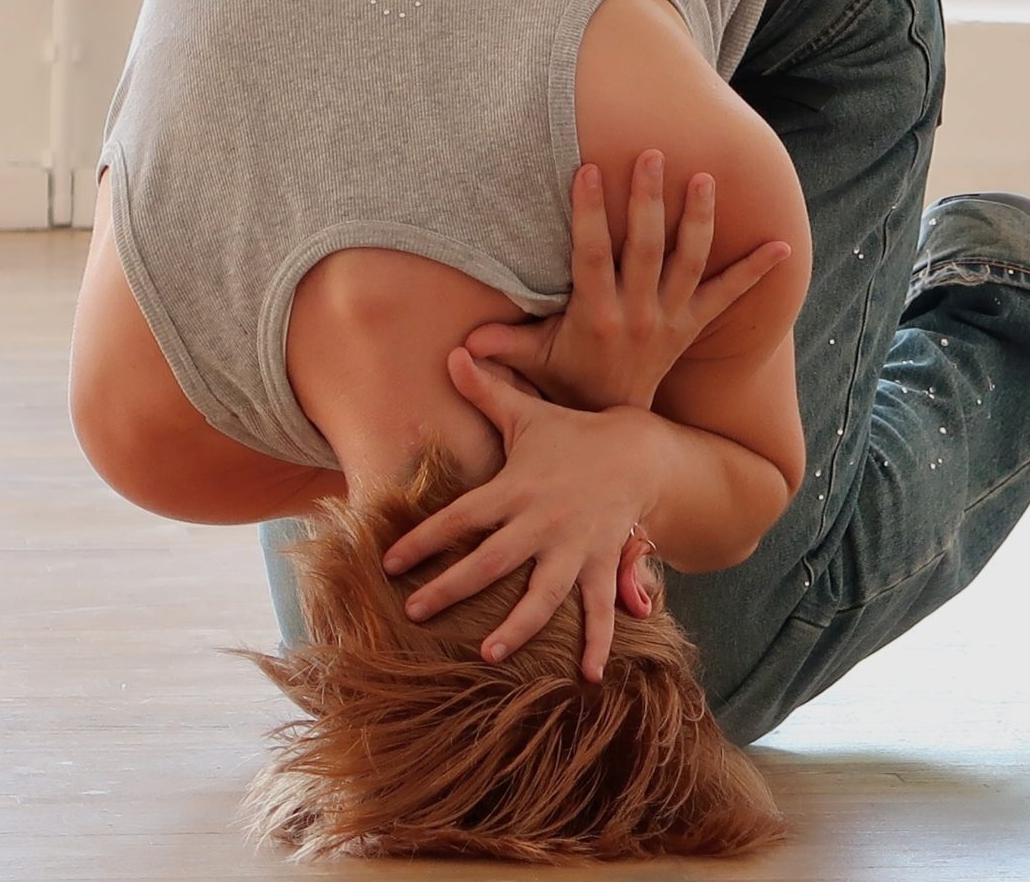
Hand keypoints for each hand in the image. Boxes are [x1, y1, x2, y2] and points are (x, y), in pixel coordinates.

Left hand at [384, 348, 661, 679]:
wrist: (640, 451)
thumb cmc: (573, 436)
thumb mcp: (529, 414)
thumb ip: (487, 392)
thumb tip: (452, 352)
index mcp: (517, 488)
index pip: (462, 516)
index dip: (424, 538)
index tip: (389, 564)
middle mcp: (544, 521)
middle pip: (493, 560)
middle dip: (454, 587)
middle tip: (416, 613)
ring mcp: (575, 547)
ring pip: (545, 593)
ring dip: (518, 625)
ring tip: (490, 654)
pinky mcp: (601, 564)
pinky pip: (598, 609)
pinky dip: (596, 642)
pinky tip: (588, 677)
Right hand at [465, 150, 791, 411]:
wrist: (617, 428)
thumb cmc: (567, 383)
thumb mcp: (532, 365)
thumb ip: (499, 353)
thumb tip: (455, 352)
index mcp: (597, 315)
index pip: (591, 255)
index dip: (588, 213)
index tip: (588, 170)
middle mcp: (639, 314)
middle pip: (645, 248)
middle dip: (648, 200)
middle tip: (654, 154)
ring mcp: (670, 319)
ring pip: (689, 262)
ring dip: (699, 220)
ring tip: (707, 179)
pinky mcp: (693, 325)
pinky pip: (729, 296)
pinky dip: (756, 272)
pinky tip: (784, 246)